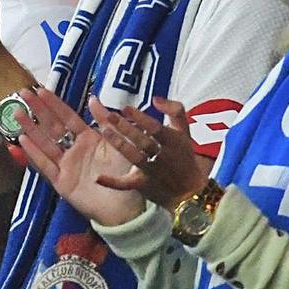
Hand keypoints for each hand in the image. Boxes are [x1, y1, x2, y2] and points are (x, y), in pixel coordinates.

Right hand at [14, 88, 144, 226]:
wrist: (128, 207)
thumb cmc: (127, 174)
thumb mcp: (119, 143)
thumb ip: (105, 122)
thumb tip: (93, 98)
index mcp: (89, 139)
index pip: (67, 117)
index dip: (54, 104)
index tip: (41, 90)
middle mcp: (74, 150)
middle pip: (52, 127)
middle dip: (37, 110)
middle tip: (23, 94)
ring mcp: (66, 166)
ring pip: (44, 143)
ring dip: (30, 128)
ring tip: (17, 113)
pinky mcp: (61, 182)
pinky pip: (45, 165)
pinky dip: (34, 153)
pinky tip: (22, 140)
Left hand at [89, 98, 208, 211]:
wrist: (191, 191)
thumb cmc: (183, 155)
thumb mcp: (184, 131)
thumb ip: (175, 110)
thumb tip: (156, 98)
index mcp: (173, 142)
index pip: (156, 128)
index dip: (141, 118)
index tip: (126, 108)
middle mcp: (163, 157)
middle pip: (143, 141)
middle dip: (126, 128)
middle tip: (110, 116)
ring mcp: (153, 172)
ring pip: (135, 158)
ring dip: (120, 145)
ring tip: (105, 131)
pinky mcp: (143, 185)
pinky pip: (127, 185)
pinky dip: (113, 183)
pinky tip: (98, 178)